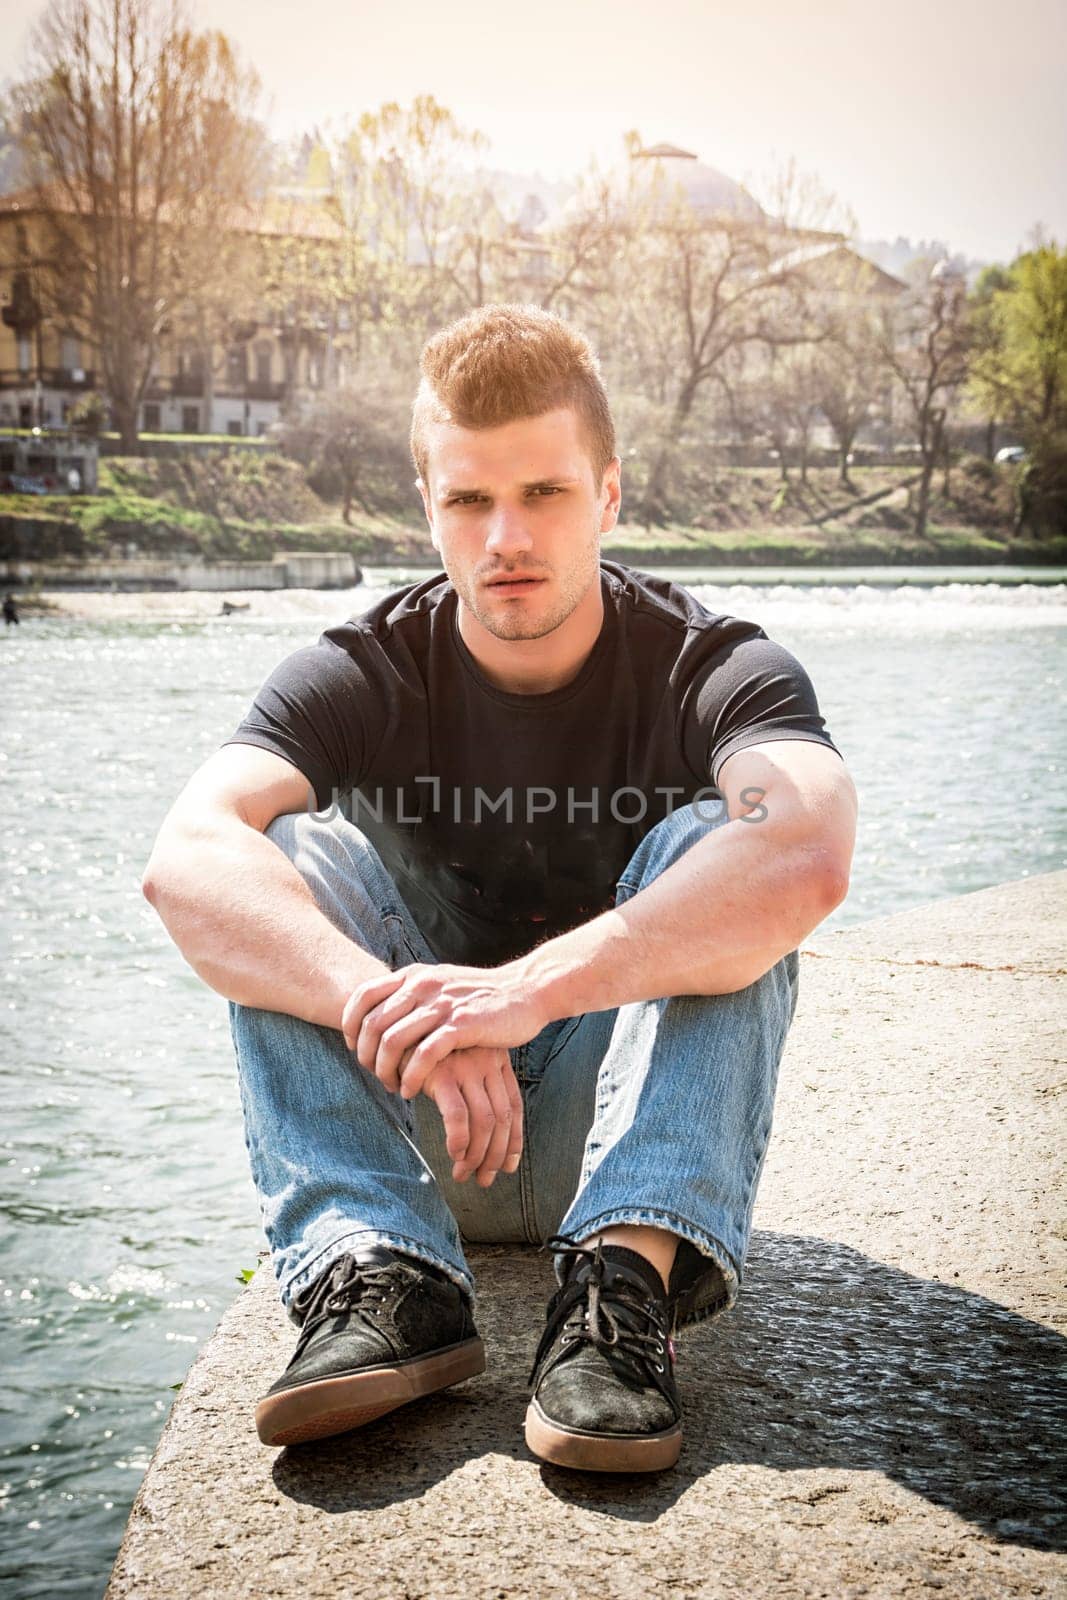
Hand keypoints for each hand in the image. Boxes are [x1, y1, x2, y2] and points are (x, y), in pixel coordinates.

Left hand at [341, 960, 548, 1098]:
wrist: (526, 991)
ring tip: (392, 1086)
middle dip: (365, 1056)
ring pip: (392, 1041)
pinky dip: (410, 1077)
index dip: (350, 1025)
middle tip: (375, 1075)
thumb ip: (414, 993)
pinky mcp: (461, 1025)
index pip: (363, 995)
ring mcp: (441, 1004)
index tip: (354, 1048)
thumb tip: (383, 1013)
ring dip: (385, 1071)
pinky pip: (423, 1055)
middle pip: (372, 1024)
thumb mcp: (442, 983)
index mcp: (414, 975)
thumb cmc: (482, 995)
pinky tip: (411, 1090)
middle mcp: (423, 985)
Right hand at [422, 1046, 523, 1186]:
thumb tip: (486, 1136)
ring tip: (462, 1175)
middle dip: (496, 1155)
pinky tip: (453, 1154)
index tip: (508, 1166)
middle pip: (502, 1118)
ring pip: (485, 1121)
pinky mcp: (443, 1073)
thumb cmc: (427, 1052)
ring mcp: (467, 1067)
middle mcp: (487, 1062)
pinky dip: (459, 1140)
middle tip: (484, 1180)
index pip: (514, 1107)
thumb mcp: (459, 1064)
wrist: (397, 1027)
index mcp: (496, 1060)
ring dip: (477, 1155)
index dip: (513, 1140)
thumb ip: (475, 1089)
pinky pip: (459, 1116)